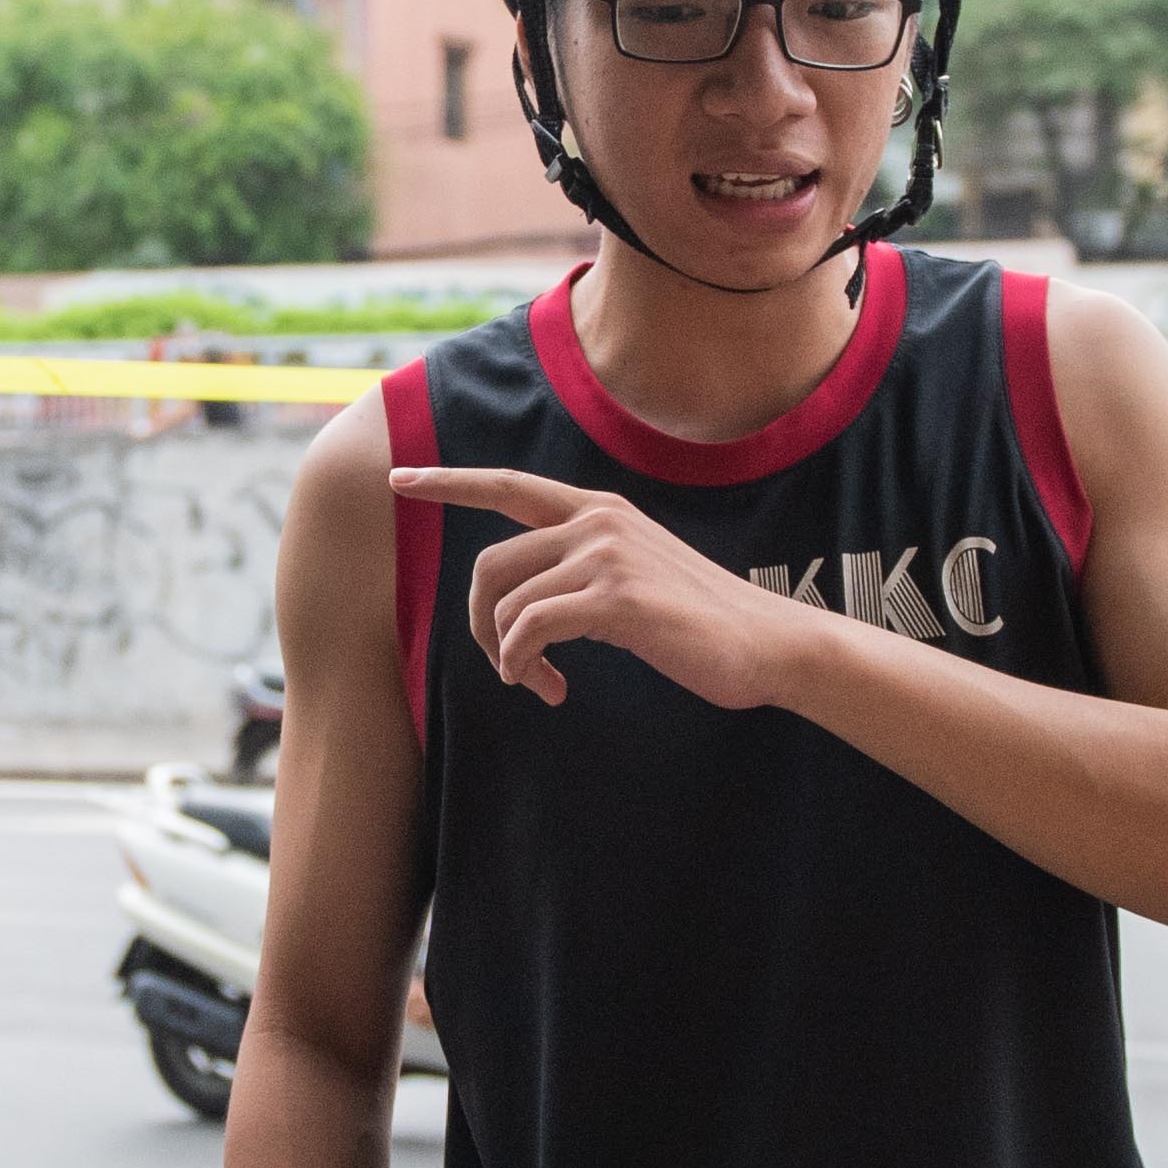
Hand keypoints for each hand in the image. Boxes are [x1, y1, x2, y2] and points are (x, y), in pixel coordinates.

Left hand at [393, 467, 824, 710]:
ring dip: (508, 657)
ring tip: (540, 683)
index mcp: (600, 509)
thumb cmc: (700, 623)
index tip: (398, 478)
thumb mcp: (636, 575)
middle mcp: (597, 521)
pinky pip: (528, 631)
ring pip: (505, 605)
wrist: (768, 644)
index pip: (507, 485)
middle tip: (504, 666)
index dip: (447, 481)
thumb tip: (525, 603)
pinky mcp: (615, 598)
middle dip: (477, 622)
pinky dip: (524, 665)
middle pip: (489, 563)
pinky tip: (552, 688)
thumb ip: (584, 567)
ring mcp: (606, 555)